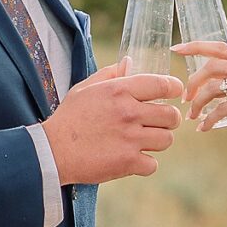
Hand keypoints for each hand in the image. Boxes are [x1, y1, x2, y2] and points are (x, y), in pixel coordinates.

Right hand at [44, 58, 182, 183]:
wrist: (52, 151)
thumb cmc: (69, 118)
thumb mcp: (85, 88)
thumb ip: (110, 74)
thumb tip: (129, 62)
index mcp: (119, 90)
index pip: (163, 84)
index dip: (175, 88)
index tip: (174, 93)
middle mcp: (129, 112)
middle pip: (172, 115)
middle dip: (169, 119)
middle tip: (158, 122)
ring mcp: (130, 139)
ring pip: (167, 140)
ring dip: (157, 141)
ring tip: (143, 141)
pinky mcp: (128, 162)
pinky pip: (153, 164)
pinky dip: (145, 164)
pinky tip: (132, 159)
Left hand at [176, 39, 226, 130]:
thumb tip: (214, 85)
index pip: (220, 48)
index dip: (196, 46)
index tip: (177, 48)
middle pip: (211, 66)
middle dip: (193, 81)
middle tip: (186, 97)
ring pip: (212, 88)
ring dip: (198, 103)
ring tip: (193, 116)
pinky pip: (220, 109)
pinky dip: (208, 120)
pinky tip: (204, 128)